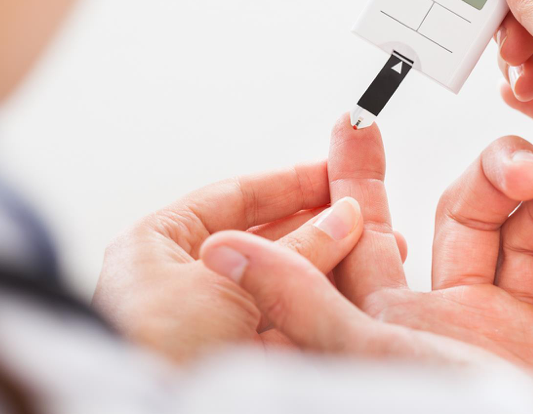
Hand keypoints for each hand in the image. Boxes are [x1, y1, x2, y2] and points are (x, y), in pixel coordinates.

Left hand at [93, 162, 403, 360]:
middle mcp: (183, 278)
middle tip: (365, 214)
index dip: (289, 184)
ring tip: (379, 251)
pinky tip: (359, 293)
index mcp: (157, 245)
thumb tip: (344, 218)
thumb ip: (294, 250)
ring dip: (329, 269)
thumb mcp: (228, 285)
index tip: (334, 173)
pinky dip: (322, 307)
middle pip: (264, 239)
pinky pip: (287, 322)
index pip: (234, 198)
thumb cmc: (153, 348)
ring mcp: (212, 320)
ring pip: (281, 282)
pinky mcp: (237, 359)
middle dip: (320, 227)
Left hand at [320, 117, 532, 413]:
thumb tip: (220, 252)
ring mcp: (524, 335)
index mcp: (401, 324)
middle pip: (469, 217)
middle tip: (520, 171)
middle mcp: (461, 324)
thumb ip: (301, 300)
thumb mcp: (375, 357)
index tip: (354, 122)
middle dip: (493, 179)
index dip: (356, 177)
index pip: (369, 233)